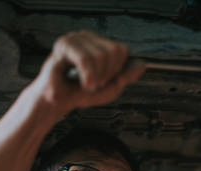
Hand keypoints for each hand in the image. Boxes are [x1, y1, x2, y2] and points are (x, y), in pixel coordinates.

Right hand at [31, 30, 145, 115]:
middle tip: (94, 83)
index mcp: (98, 44)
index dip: (117, 70)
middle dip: (107, 74)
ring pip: (101, 55)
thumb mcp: (110, 88)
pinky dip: (87, 76)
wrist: (58, 102)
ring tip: (87, 83)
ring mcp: (75, 39)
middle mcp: (87, 37)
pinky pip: (85, 59)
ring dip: (96, 77)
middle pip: (114, 51)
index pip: (122, 49)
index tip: (105, 80)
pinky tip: (82, 82)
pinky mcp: (64, 46)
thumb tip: (142, 64)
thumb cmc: (80, 93)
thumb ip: (126, 76)